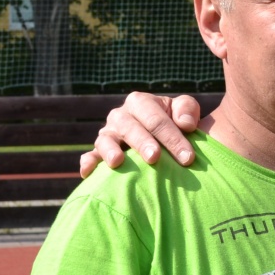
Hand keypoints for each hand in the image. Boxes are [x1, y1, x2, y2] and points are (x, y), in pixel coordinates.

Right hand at [78, 92, 201, 177]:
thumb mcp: (184, 112)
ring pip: (106, 140)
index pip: (156, 119)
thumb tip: (185, 123)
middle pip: (131, 128)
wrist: (161, 140)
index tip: (188, 157)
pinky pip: (90, 156)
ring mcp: (108, 134)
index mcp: (140, 102)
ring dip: (111, 150)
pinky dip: (88, 162)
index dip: (172, 137)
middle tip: (155, 158)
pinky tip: (87, 172)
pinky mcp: (99, 152)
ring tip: (117, 162)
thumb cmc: (175, 125)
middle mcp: (120, 116)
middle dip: (144, 143)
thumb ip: (187, 110)